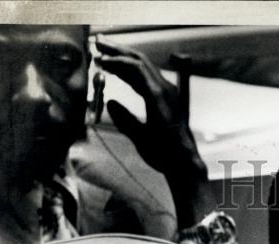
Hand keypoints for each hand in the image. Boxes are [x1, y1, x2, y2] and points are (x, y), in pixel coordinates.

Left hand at [95, 39, 212, 227]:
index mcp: (160, 97)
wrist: (180, 165)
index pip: (140, 73)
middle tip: (98, 43)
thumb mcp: (139, 135)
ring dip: (117, 53)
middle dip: (117, 50)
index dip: (121, 63)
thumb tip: (110, 103)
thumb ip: (125, 119)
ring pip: (138, 62)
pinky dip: (120, 64)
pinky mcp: (158, 95)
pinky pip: (138, 71)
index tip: (103, 59)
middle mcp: (165, 90)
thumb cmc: (164, 154)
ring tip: (99, 49)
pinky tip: (106, 63)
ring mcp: (163, 91)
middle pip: (139, 61)